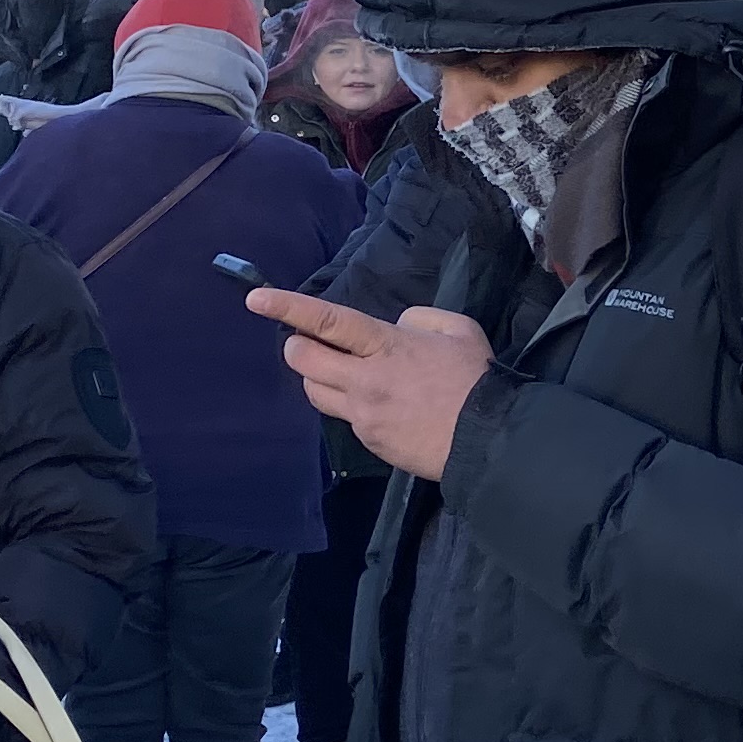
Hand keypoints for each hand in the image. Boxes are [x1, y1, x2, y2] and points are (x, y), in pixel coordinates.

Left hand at [247, 289, 494, 480]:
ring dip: (319, 378)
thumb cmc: (475, 379)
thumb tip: (395, 327)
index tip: (255, 299)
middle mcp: (365, 380)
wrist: (487, 439)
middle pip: (303, 361)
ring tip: (344, 375)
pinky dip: (351, 406)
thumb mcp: (457, 329)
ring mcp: (363, 415)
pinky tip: (381, 407)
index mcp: (385, 346)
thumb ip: (419, 319)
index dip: (288, 308)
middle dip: (297, 347)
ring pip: (314, 392)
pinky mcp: (369, 442)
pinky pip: (344, 418)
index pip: (327, 322)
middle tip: (309, 344)